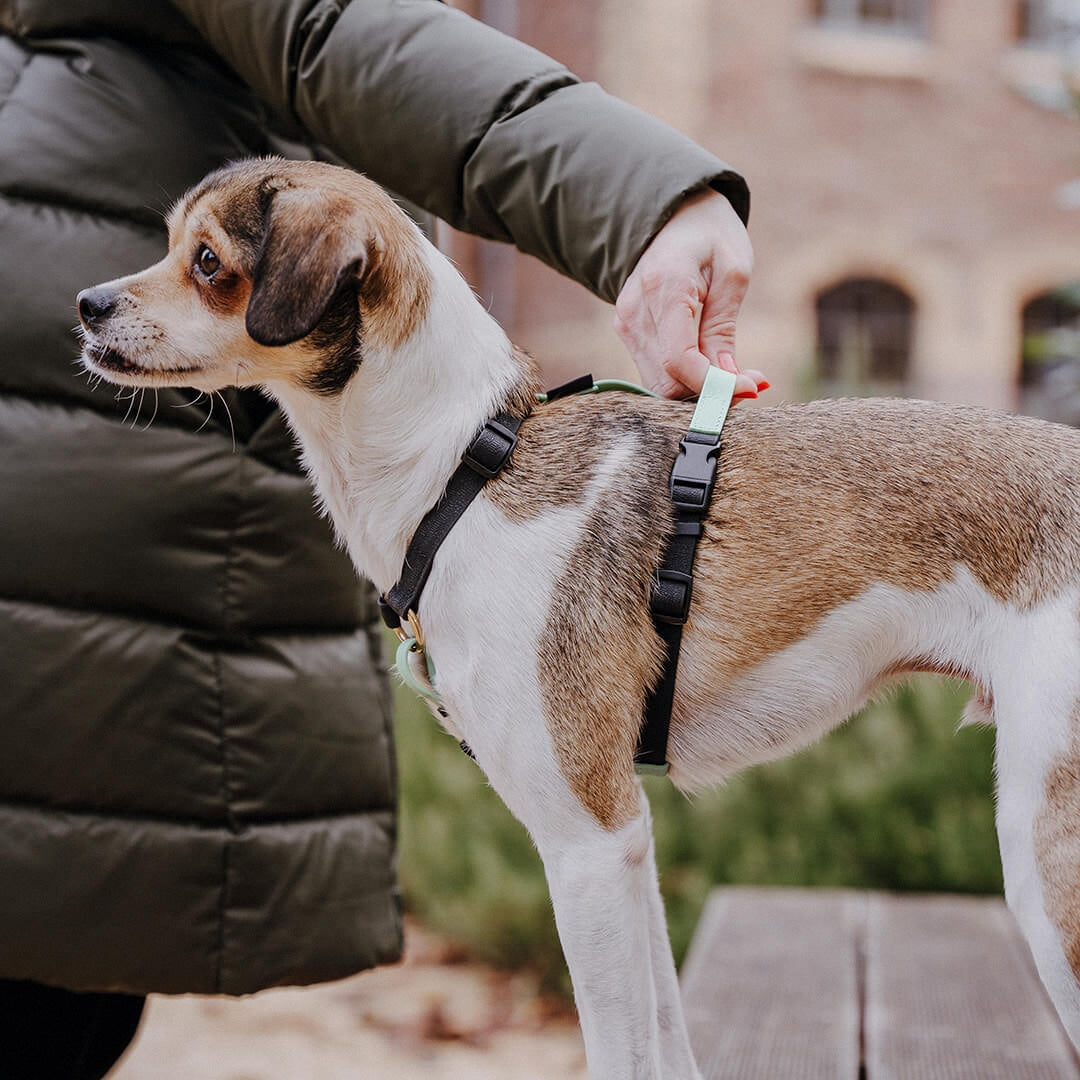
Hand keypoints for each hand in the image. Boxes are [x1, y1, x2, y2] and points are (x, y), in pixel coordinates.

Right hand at [613, 188, 766, 399]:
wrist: (673, 215)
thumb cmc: (710, 236)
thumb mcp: (732, 274)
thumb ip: (723, 331)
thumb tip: (729, 384)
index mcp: (664, 288)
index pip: (679, 360)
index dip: (714, 385)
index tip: (750, 388)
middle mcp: (635, 311)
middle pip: (666, 381)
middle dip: (710, 393)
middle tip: (750, 383)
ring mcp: (626, 324)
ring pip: (660, 384)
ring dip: (700, 389)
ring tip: (736, 372)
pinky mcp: (628, 332)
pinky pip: (656, 371)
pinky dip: (686, 378)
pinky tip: (712, 365)